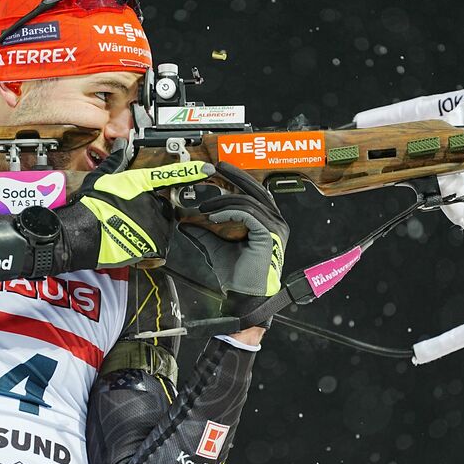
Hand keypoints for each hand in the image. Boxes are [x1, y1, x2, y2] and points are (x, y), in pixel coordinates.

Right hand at [61, 152, 214, 268]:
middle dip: (153, 211)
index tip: (207, 170)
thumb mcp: (101, 178)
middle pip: (164, 206)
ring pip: (162, 226)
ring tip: (129, 229)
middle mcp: (152, 203)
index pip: (171, 176)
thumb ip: (115, 161)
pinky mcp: (154, 245)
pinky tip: (133, 242)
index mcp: (142, 184)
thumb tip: (120, 144)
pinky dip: (150, 246)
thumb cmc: (91, 206)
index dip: (190, 172)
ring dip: (152, 229)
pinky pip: (159, 245)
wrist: (82, 233)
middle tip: (133, 215)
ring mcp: (155, 225)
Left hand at [179, 162, 288, 327]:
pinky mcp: (268, 234)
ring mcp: (275, 227)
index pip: (255, 193)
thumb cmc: (237, 276)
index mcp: (268, 222)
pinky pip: (246, 213)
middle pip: (256, 189)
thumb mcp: (217, 248)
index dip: (238, 180)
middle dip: (235, 176)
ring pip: (247, 201)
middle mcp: (276, 222)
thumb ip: (206, 233)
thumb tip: (187, 222)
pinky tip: (213, 217)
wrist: (245, 297)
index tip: (220, 170)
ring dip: (223, 201)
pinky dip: (228, 212)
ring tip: (205, 208)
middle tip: (217, 166)